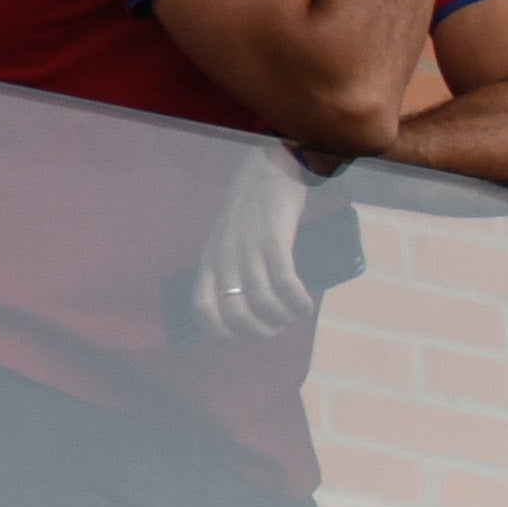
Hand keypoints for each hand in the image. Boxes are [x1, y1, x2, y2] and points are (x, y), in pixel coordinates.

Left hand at [185, 146, 316, 341]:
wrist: (268, 171)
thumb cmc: (252, 211)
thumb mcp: (228, 240)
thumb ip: (230, 269)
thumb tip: (248, 306)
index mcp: (210, 260)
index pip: (202, 309)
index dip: (221, 332)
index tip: (243, 335)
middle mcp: (225, 257)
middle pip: (234, 313)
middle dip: (259, 331)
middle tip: (277, 327)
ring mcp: (248, 248)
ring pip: (261, 301)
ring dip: (282, 317)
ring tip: (294, 313)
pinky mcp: (273, 238)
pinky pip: (284, 281)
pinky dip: (296, 300)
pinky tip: (305, 304)